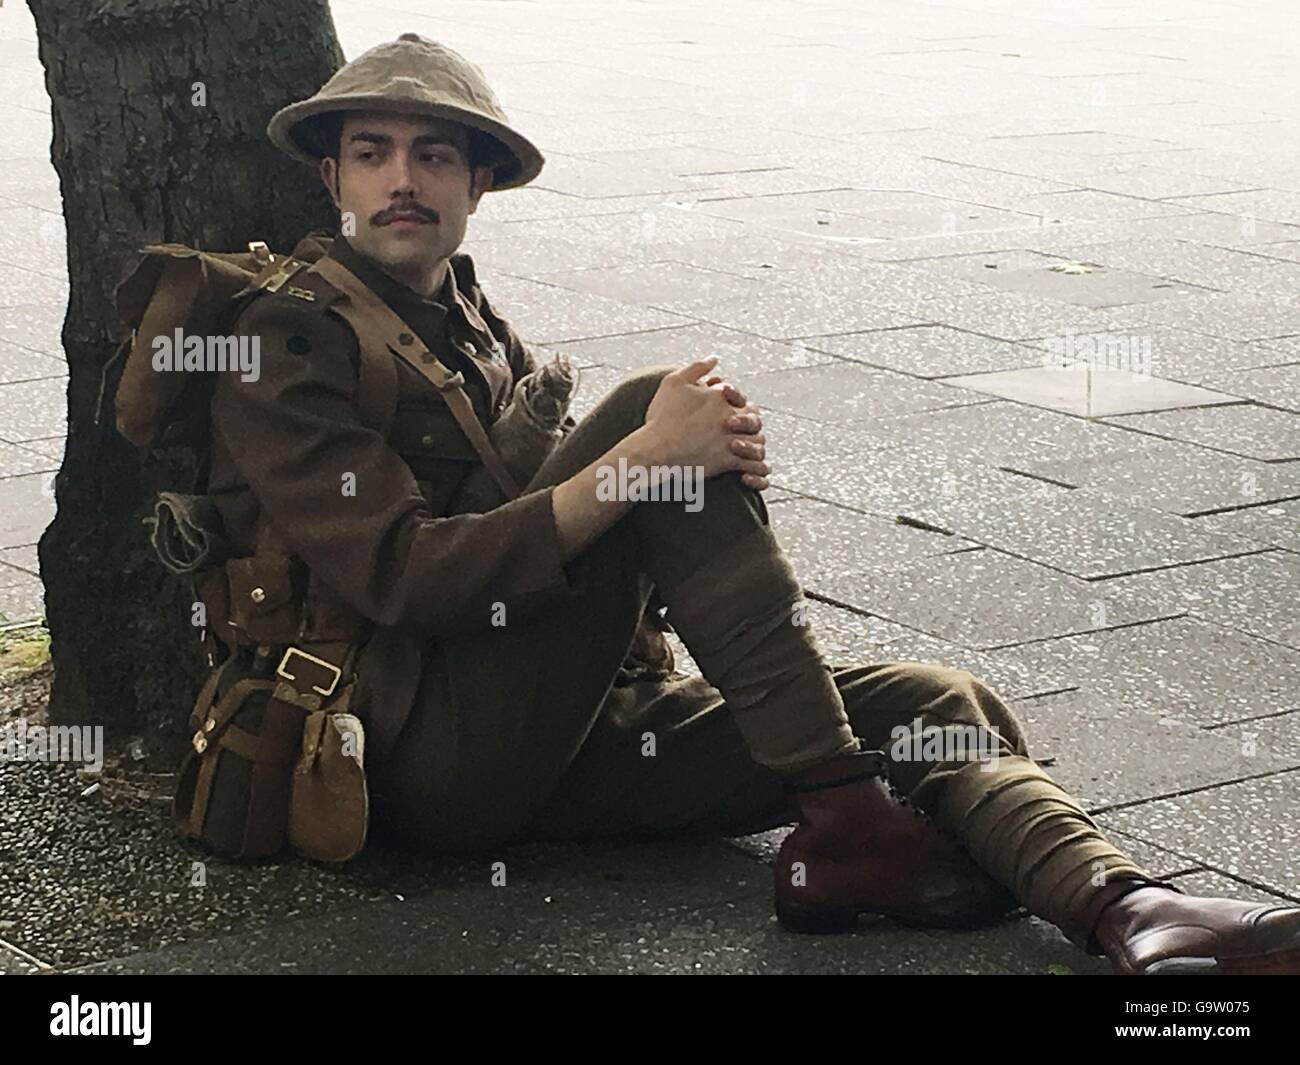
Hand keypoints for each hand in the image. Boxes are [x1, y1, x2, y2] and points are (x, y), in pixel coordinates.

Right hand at [642, 358, 769, 487]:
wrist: (655, 449)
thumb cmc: (662, 417)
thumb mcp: (674, 382)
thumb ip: (697, 367)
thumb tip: (715, 358)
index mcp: (722, 398)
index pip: (742, 400)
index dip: (738, 407)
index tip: (726, 416)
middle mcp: (732, 417)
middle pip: (755, 420)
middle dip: (751, 427)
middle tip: (738, 435)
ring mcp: (732, 439)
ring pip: (758, 443)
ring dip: (755, 449)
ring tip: (744, 454)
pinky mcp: (728, 461)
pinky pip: (752, 466)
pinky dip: (754, 471)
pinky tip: (745, 475)